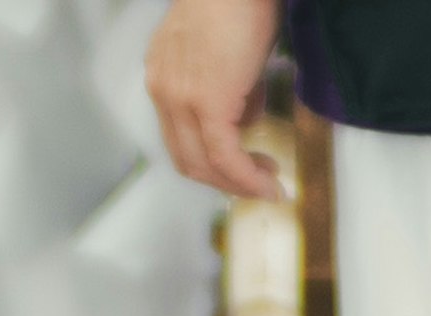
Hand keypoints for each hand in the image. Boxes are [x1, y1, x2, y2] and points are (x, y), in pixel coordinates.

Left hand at [147, 0, 287, 198]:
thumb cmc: (240, 0)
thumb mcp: (229, 50)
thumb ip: (232, 85)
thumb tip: (247, 113)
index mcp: (163, 74)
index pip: (179, 134)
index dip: (210, 159)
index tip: (241, 164)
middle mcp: (162, 89)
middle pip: (186, 157)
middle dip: (224, 179)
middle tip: (257, 180)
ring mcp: (180, 98)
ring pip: (203, 164)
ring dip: (237, 183)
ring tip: (268, 180)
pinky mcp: (206, 104)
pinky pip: (225, 156)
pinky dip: (246, 178)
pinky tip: (268, 183)